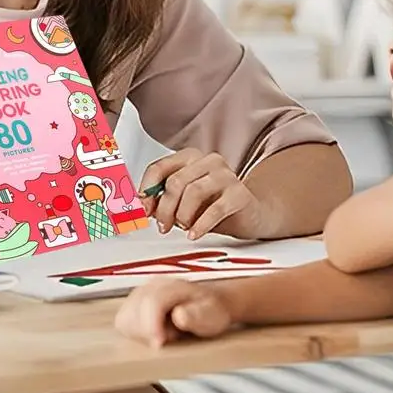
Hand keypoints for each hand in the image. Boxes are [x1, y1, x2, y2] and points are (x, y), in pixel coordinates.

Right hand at [115, 279, 233, 347]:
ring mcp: (141, 292)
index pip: (152, 302)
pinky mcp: (133, 303)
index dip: (152, 326)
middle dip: (148, 331)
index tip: (159, 344)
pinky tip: (150, 333)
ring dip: (139, 333)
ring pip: (125, 317)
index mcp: (173, 284)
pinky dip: (133, 332)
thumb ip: (197, 316)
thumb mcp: (212, 315)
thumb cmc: (210, 311)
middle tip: (168, 337)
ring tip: (161, 333)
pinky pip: (122, 321)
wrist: (210, 304)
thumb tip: (179, 315)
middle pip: (135, 310)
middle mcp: (153, 284)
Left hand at [140, 149, 261, 239]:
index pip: (159, 168)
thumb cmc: (214, 206)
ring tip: (184, 227)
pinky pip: (214, 210)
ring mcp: (226, 175)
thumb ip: (164, 200)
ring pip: (193, 192)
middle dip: (165, 209)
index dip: (146, 191)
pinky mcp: (239, 194)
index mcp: (191, 158)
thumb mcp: (184, 202)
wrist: (252, 214)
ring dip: (182, 216)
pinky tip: (194, 234)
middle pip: (175, 182)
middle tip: (163, 226)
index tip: (143, 210)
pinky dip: (200, 225)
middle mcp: (209, 161)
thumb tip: (141, 207)